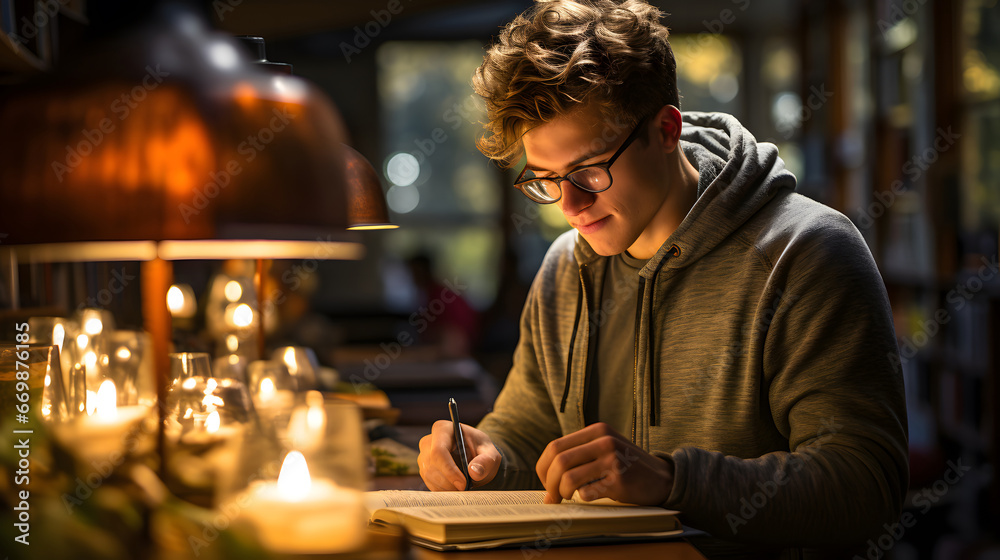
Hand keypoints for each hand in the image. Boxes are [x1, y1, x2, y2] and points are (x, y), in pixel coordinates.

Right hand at [418, 419, 501, 490]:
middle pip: (432, 465)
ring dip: (447, 487)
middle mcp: (428, 441)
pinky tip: (456, 488)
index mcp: (443, 429)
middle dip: (449, 482)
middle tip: (466, 489)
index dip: (449, 470)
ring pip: (429, 476)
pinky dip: (443, 490)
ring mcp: (423, 456)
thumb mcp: (490, 454)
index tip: (464, 484)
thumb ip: (486, 461)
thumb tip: (474, 472)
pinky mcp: (424, 469)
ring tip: (464, 488)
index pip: (439, 451)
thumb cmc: (482, 451)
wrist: (476, 456)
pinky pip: (429, 484)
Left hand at [535, 423, 673, 504]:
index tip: (545, 482)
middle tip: (552, 496)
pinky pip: (587, 492)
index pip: (555, 447)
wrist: (662, 478)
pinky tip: (593, 495)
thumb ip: (579, 456)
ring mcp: (613, 459)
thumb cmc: (627, 467)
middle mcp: (604, 441)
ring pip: (569, 477)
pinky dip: (583, 498)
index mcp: (597, 431)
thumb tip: (546, 479)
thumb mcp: (604, 449)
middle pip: (559, 461)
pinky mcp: (620, 480)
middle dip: (549, 483)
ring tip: (568, 497)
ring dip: (563, 492)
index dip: (543, 467)